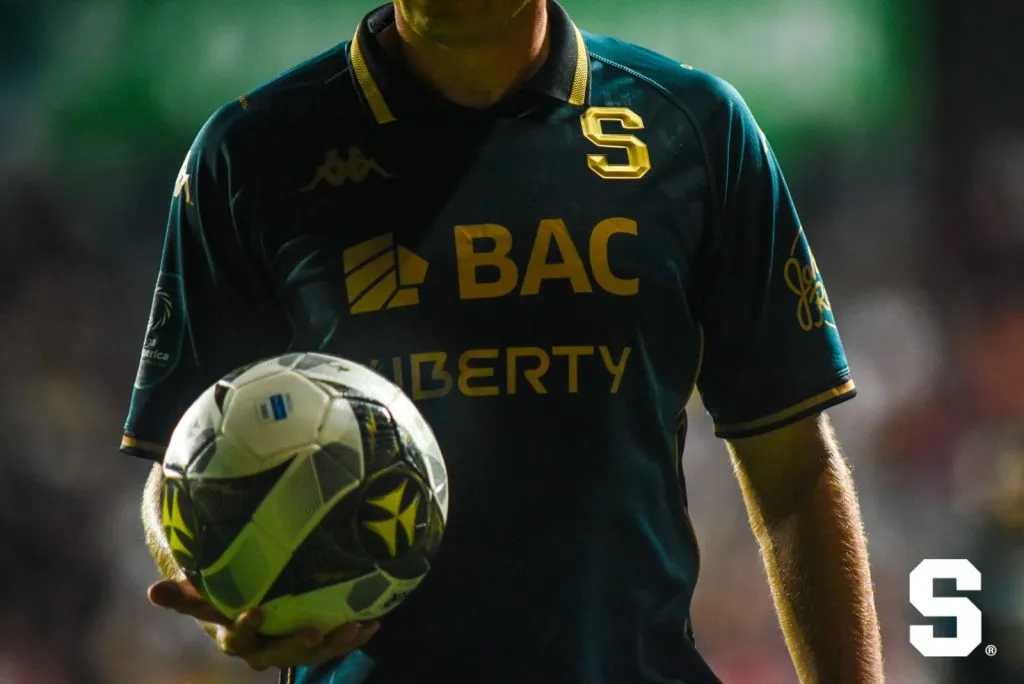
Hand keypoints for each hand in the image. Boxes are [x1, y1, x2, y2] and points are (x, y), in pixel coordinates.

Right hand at [148, 579, 379, 670]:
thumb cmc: (219, 597)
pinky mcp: (310, 644)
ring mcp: (287, 648)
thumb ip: (181, 596)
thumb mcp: (200, 596)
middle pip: (280, 653)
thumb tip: (151, 592)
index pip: (237, 636)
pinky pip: (333, 644)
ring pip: (313, 653)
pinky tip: (375, 622)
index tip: (257, 610)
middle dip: (299, 644)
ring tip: (357, 627)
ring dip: (336, 642)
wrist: (245, 614)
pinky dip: (353, 635)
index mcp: (234, 638)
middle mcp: (261, 651)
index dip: (246, 626)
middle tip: (316, 630)